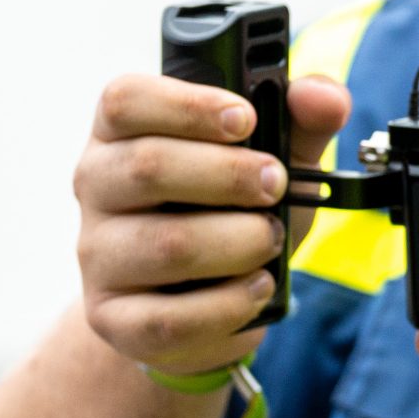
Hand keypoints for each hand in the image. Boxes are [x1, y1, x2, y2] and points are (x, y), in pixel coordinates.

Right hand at [73, 70, 350, 374]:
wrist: (204, 296)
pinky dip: (228, 305)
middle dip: (230, 175)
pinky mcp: (111, 318)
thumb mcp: (272, 157)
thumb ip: (302, 119)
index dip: (189, 105)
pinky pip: (168, 320)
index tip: (247, 120)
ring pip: (166, 246)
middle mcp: (96, 186)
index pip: (126, 100)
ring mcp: (97, 254)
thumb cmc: (233, 210)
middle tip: (276, 185)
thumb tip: (322, 97)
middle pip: (148, 166)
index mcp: (122, 131)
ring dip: (239, 243)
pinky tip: (257, 288)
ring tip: (271, 240)